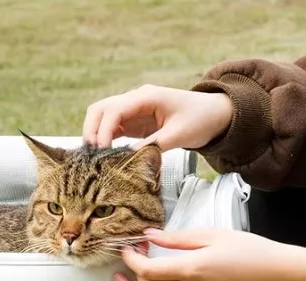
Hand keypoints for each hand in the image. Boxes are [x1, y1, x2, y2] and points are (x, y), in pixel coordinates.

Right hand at [82, 84, 233, 149]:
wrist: (214, 114)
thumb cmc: (200, 119)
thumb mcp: (179, 134)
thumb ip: (153, 145)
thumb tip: (127, 158)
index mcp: (147, 97)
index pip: (114, 109)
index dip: (103, 130)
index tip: (101, 151)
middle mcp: (135, 100)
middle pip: (100, 109)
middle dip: (91, 130)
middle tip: (91, 155)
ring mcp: (133, 110)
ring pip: (102, 117)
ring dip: (94, 135)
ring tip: (94, 157)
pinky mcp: (134, 122)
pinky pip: (112, 128)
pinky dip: (104, 140)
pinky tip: (103, 155)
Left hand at [114, 228, 305, 280]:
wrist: (275, 273)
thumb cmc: (248, 251)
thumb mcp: (211, 234)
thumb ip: (176, 238)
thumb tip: (150, 235)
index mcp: (192, 269)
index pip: (147, 269)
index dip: (131, 258)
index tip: (128, 249)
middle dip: (131, 273)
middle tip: (130, 260)